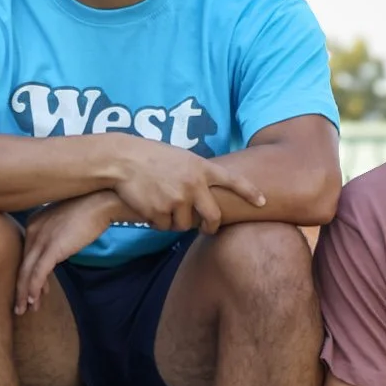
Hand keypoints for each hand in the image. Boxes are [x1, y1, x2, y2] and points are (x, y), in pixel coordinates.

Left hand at [16, 192, 123, 312]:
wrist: (100, 201)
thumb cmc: (89, 210)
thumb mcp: (65, 222)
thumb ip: (56, 236)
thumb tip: (58, 252)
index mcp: (34, 223)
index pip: (27, 254)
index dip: (27, 276)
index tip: (32, 292)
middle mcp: (32, 230)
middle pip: (22, 264)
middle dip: (21, 288)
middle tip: (20, 306)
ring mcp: (41, 239)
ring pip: (26, 271)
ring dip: (25, 294)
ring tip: (25, 310)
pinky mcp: (52, 248)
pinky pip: (38, 273)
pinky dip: (34, 288)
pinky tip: (33, 300)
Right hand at [108, 142, 264, 231]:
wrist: (122, 160)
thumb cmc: (150, 156)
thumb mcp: (180, 158)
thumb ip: (196, 175)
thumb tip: (205, 197)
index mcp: (201, 168)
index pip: (233, 180)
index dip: (249, 192)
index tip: (263, 202)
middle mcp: (194, 184)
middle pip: (214, 217)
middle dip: (211, 227)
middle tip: (207, 229)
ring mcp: (178, 199)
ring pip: (185, 225)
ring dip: (175, 221)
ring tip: (160, 203)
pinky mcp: (161, 212)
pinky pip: (164, 227)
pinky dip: (156, 222)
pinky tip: (148, 207)